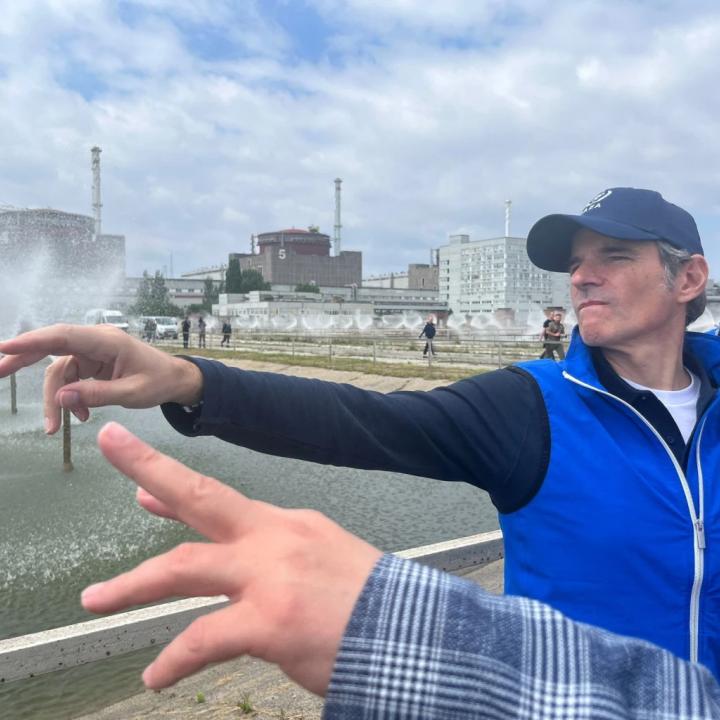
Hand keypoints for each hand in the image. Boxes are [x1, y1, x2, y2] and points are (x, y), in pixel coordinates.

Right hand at [0, 324, 202, 433]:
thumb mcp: (133, 393)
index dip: (32, 341)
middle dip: (21, 359)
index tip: (4, 348)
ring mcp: (92, 352)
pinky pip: (70, 380)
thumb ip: (97, 395)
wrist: (177, 380)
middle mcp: (95, 342)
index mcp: (106, 341)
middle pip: (50, 347)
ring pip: (59, 372)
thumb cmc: (160, 381)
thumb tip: (61, 398)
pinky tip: (79, 418)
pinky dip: (69, 399)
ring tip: (55, 428)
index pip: (63, 336)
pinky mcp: (91, 364)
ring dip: (54, 399)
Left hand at [82, 422, 381, 693]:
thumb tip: (233, 560)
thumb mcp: (324, 559)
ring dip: (133, 585)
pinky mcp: (268, 621)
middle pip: (201, 496)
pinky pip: (202, 639)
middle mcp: (274, 538)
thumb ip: (276, 554)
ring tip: (95, 601)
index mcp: (289, 524)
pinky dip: (173, 659)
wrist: (414, 633)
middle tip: (112, 443)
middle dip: (151, 468)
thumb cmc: (370, 602)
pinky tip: (155, 676)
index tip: (141, 485)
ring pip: (183, 567)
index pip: (223, 501)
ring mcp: (269, 576)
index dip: (175, 488)